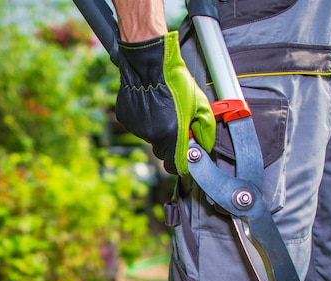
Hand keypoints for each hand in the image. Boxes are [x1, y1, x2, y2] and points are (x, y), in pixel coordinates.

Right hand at [115, 31, 215, 174]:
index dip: (181, 164)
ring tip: (162, 107)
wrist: (148, 63)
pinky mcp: (125, 119)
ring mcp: (137, 128)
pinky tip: (150, 104)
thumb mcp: (200, 104)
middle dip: (170, 142)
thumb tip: (205, 144)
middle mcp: (152, 135)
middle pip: (162, 151)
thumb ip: (205, 129)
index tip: (185, 158)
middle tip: (176, 123)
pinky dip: (144, 120)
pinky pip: (138, 126)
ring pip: (150, 137)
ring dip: (157, 128)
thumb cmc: (174, 80)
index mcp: (171, 135)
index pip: (174, 166)